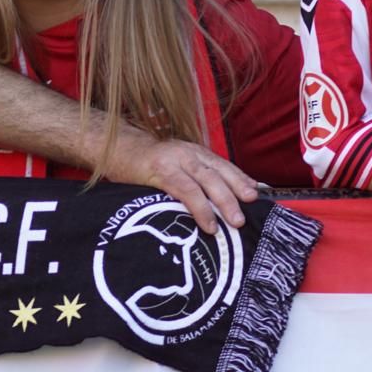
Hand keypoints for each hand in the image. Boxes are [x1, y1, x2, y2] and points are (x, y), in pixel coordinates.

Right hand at [106, 136, 259, 234]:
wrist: (115, 148)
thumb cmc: (143, 162)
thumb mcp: (172, 164)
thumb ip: (191, 176)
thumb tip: (213, 200)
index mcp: (193, 152)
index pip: (223, 165)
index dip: (241, 179)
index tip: (257, 193)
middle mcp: (188, 152)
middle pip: (219, 172)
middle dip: (238, 191)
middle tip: (250, 210)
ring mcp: (175, 160)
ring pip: (207, 180)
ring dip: (224, 202)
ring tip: (235, 221)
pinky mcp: (160, 172)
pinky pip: (186, 190)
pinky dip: (200, 208)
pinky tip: (207, 223)